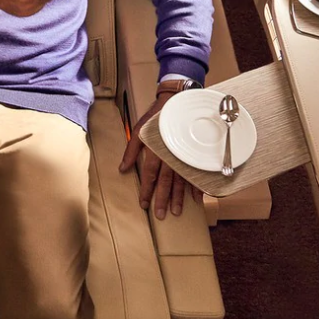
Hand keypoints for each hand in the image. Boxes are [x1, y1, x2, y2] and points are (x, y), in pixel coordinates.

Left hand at [118, 92, 199, 219]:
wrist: (176, 103)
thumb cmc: (155, 118)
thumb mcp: (138, 131)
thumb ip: (130, 151)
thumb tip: (121, 169)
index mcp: (155, 151)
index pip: (149, 176)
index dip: (146, 191)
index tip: (143, 205)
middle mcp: (169, 156)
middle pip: (166, 182)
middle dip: (163, 200)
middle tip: (162, 215)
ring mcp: (183, 155)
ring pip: (181, 180)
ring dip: (179, 197)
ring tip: (177, 211)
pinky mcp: (192, 153)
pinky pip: (195, 173)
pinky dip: (197, 186)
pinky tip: (196, 199)